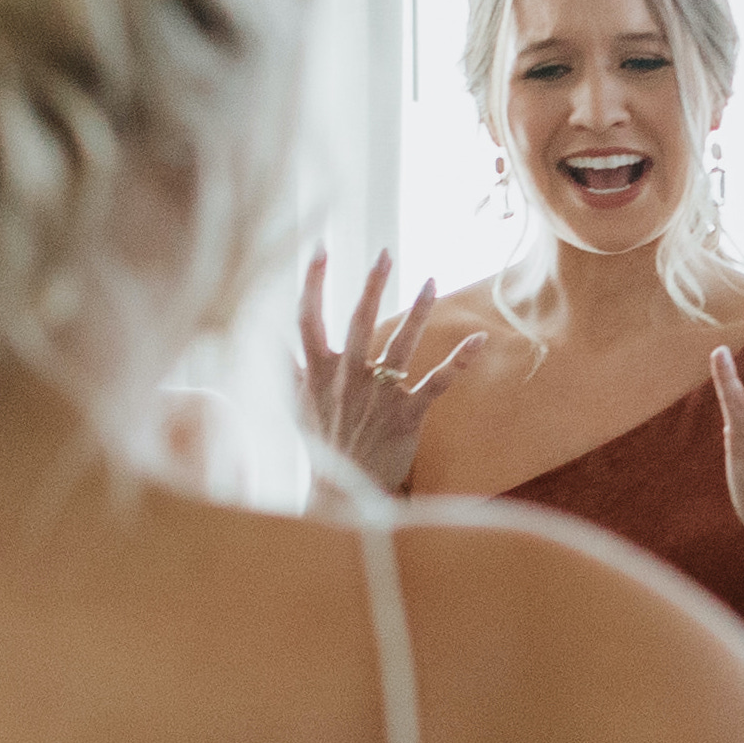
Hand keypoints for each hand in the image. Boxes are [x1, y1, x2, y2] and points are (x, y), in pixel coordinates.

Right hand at [295, 251, 466, 496]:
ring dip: (418, 310)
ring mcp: (378, 395)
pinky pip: (439, 382)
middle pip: (359, 321)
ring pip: (401, 344)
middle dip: (372, 284)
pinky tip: (481, 338)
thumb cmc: (322, 446)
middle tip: (384, 252)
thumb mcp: (294, 404)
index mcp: (316, 372)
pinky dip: (461, 360)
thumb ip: (284, 366)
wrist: (344, 495)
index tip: (319, 247)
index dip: (312, 281)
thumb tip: (262, 332)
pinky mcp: (408, 414)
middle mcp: (346, 378)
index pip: (307, 317)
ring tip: (431, 280)